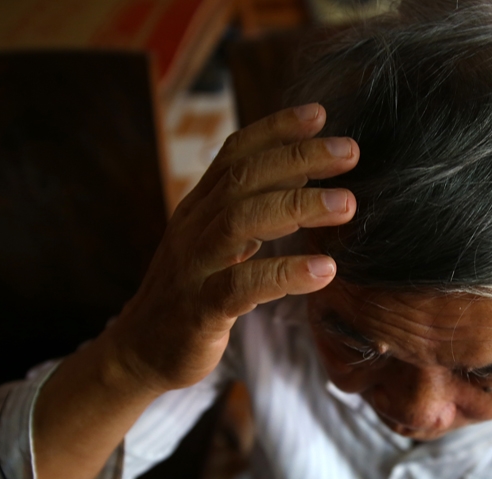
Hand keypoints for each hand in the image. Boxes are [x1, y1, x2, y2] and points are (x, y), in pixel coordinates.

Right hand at [106, 104, 357, 391]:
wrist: (140, 351)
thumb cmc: (191, 293)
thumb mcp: (216, 242)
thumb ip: (250, 208)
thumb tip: (304, 172)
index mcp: (200, 208)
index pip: (234, 153)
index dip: (275, 129)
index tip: (320, 114)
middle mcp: (194, 227)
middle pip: (243, 178)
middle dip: (298, 158)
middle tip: (351, 152)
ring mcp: (194, 267)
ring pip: (240, 221)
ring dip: (297, 206)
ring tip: (346, 205)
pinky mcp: (200, 310)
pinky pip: (242, 285)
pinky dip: (285, 273)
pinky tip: (324, 270)